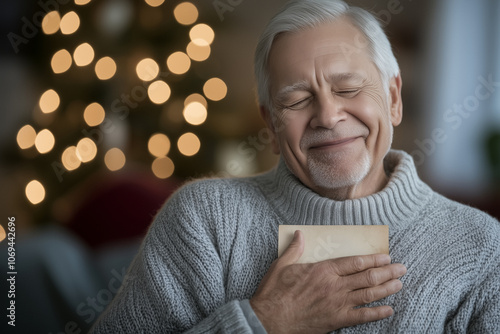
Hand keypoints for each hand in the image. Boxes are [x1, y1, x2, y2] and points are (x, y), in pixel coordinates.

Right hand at [250, 230, 405, 333]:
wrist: (269, 320)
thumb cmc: (274, 293)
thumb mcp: (281, 266)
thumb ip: (295, 249)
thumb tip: (302, 234)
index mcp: (322, 270)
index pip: (354, 262)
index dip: (373, 259)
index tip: (385, 257)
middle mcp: (334, 286)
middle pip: (366, 277)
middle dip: (387, 272)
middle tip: (401, 268)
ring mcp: (337, 304)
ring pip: (368, 294)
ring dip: (386, 289)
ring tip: (399, 284)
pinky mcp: (336, 320)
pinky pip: (362, 317)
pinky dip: (377, 313)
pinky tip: (388, 309)